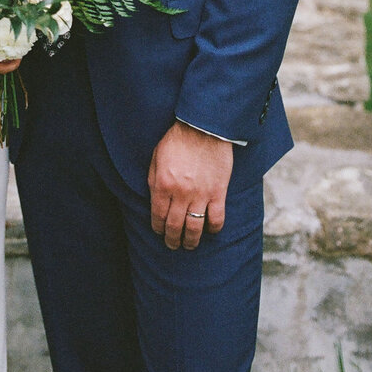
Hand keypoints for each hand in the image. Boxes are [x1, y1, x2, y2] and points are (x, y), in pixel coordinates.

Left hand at [148, 121, 232, 250]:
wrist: (203, 126)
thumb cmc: (177, 139)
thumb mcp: (156, 157)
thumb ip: (153, 180)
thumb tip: (154, 202)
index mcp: (162, 184)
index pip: (157, 216)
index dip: (157, 228)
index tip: (159, 232)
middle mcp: (180, 194)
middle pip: (175, 226)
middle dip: (172, 240)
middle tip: (172, 245)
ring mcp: (200, 195)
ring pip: (194, 228)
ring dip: (190, 241)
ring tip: (189, 245)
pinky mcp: (218, 193)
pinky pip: (216, 219)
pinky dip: (213, 229)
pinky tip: (210, 231)